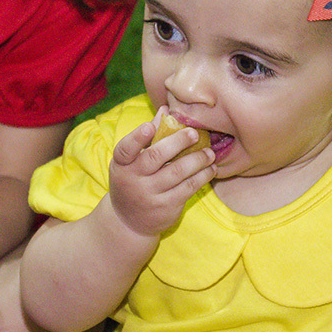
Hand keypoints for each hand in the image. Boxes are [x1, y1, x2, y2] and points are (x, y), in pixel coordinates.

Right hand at [107, 107, 215, 237]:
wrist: (129, 222)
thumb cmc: (132, 181)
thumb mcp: (131, 162)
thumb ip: (148, 137)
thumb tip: (165, 109)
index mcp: (122, 164)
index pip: (125, 149)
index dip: (137, 137)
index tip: (149, 126)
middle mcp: (133, 179)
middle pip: (155, 157)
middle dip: (178, 142)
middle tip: (195, 133)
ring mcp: (149, 195)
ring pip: (177, 172)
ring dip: (197, 159)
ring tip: (209, 152)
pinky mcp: (166, 207)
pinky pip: (188, 188)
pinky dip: (202, 176)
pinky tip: (210, 169)